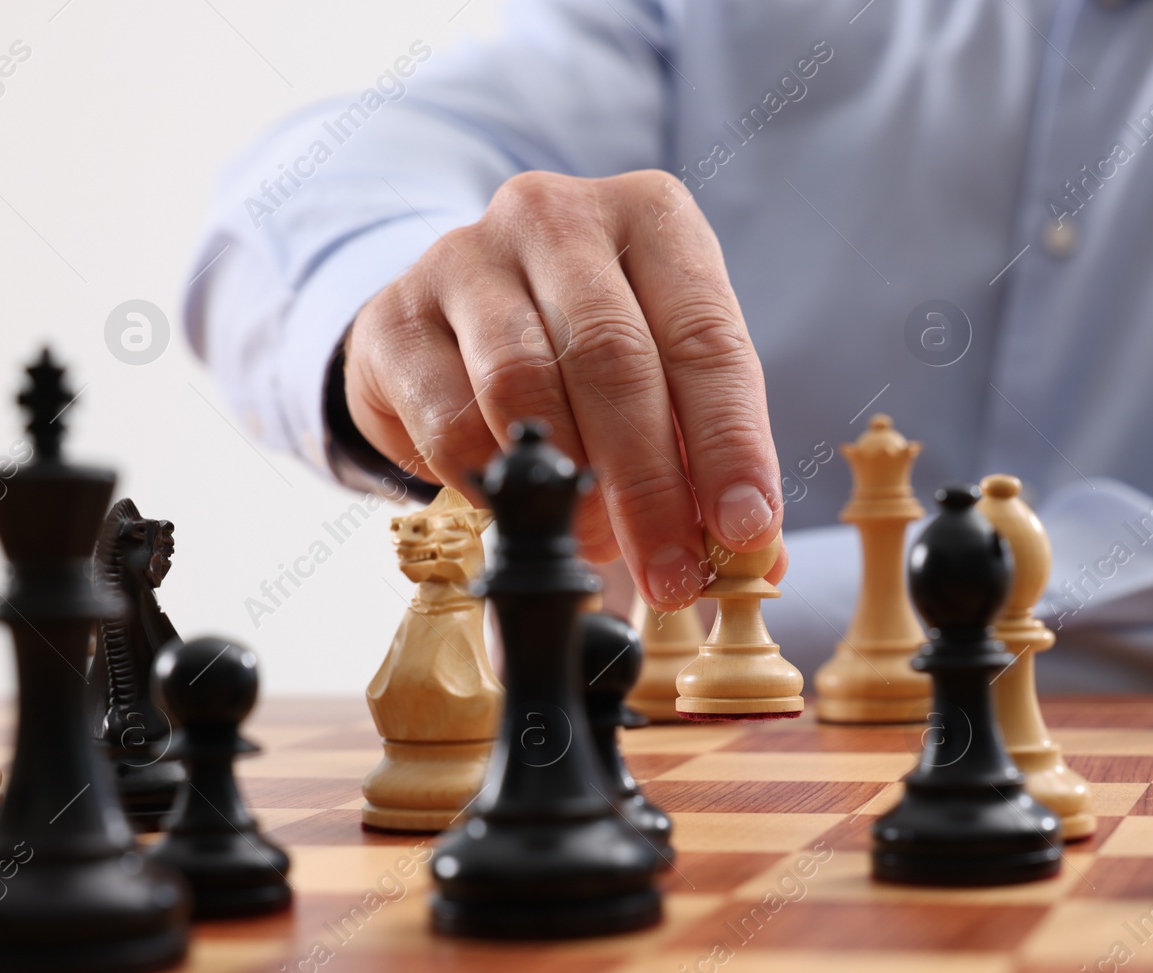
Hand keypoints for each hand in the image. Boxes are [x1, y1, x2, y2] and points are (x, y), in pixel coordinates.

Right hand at [345, 169, 784, 608]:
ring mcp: (465, 258)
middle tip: (672, 573)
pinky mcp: (395, 319)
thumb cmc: (582, 352)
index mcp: (650, 218)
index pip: (707, 336)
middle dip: (651, 486)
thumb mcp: (664, 378)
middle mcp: (556, 217)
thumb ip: (709, 455)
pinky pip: (452, 421)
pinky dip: (495, 486)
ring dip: (569, 487)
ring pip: (525, 386)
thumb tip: (757, 555)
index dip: (730, 442)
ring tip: (596, 542)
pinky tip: (521, 509)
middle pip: (614, 359)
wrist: (448, 323)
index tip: (745, 528)